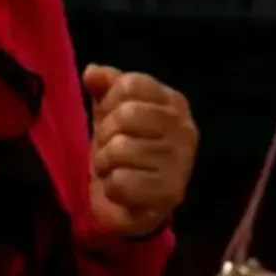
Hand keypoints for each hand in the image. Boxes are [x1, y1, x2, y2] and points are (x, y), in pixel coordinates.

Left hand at [83, 65, 197, 237]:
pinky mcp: (169, 194)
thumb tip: (91, 71)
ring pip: (121, 148)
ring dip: (105, 162)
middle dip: (105, 134)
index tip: (109, 118)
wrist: (135, 204)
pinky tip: (120, 190)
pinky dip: (111, 187)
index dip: (109, 101)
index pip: (131, 84)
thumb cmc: (126, 148)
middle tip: (109, 147)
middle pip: (127, 114)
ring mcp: (180, 162)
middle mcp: (184, 128)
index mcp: (173, 102)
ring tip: (113, 168)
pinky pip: (121, 182)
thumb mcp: (113, 111)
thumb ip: (106, 86)